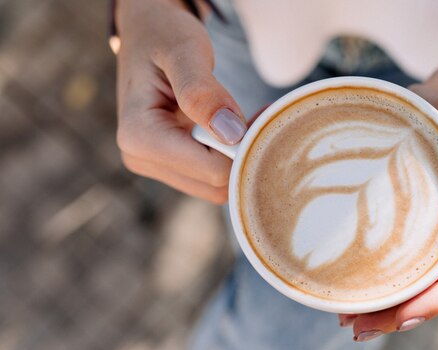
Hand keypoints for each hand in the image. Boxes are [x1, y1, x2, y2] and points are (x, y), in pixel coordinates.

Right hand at [115, 0, 246, 202]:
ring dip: (238, 156)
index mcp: (139, 136)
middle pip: (216, 184)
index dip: (243, 146)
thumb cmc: (164, 35)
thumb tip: (230, 134)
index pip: (212, 169)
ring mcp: (155, 166)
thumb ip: (203, 92)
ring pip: (217, 187)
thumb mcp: (184, 51)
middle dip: (242, 153)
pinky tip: (233, 127)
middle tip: (257, 114)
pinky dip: (230, 157)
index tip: (258, 114)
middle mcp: (141, 159)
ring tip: (243, 117)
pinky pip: (212, 177)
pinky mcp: (170, 166)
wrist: (148, 34)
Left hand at [340, 84, 437, 340]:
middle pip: (436, 288)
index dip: (437, 300)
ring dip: (383, 306)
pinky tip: (348, 290)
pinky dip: (377, 281)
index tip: (401, 318)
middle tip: (355, 328)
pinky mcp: (414, 228)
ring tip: (345, 320)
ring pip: (415, 282)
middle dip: (399, 315)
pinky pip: (399, 263)